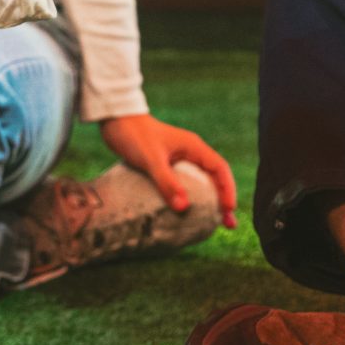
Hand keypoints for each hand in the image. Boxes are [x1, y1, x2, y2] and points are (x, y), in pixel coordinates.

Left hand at [100, 112, 238, 226]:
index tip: (228, 210)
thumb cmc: (134, 136)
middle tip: (228, 224)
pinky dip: (191, 198)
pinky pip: (185, 184)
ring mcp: (180, 159)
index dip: (227, 190)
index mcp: (194, 147)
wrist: (116, 120)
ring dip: (208, 201)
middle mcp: (191, 153)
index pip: (219, 169)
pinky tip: (185, 213)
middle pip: (215, 178)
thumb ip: (167, 182)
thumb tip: (184, 208)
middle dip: (223, 200)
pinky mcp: (167, 165)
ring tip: (212, 224)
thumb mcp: (151, 159)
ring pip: (201, 182)